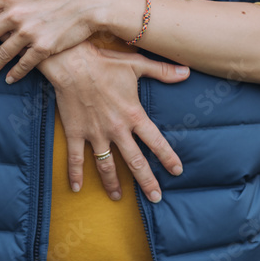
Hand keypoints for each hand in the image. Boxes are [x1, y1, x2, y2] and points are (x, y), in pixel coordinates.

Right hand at [37, 42, 188, 202]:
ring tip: (118, 197)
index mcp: (133, 115)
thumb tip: (186, 72)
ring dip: (112, 183)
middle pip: (135, 162)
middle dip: (146, 182)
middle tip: (156, 198)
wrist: (73, 62)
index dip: (168, 157)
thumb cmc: (105, 62)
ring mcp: (95, 133)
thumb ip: (162, 71)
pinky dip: (75, 174)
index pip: (155, 142)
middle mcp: (116, 129)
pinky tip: (76, 188)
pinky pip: (75, 158)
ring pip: (106, 165)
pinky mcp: (75, 133)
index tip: (177, 171)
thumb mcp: (137, 64)